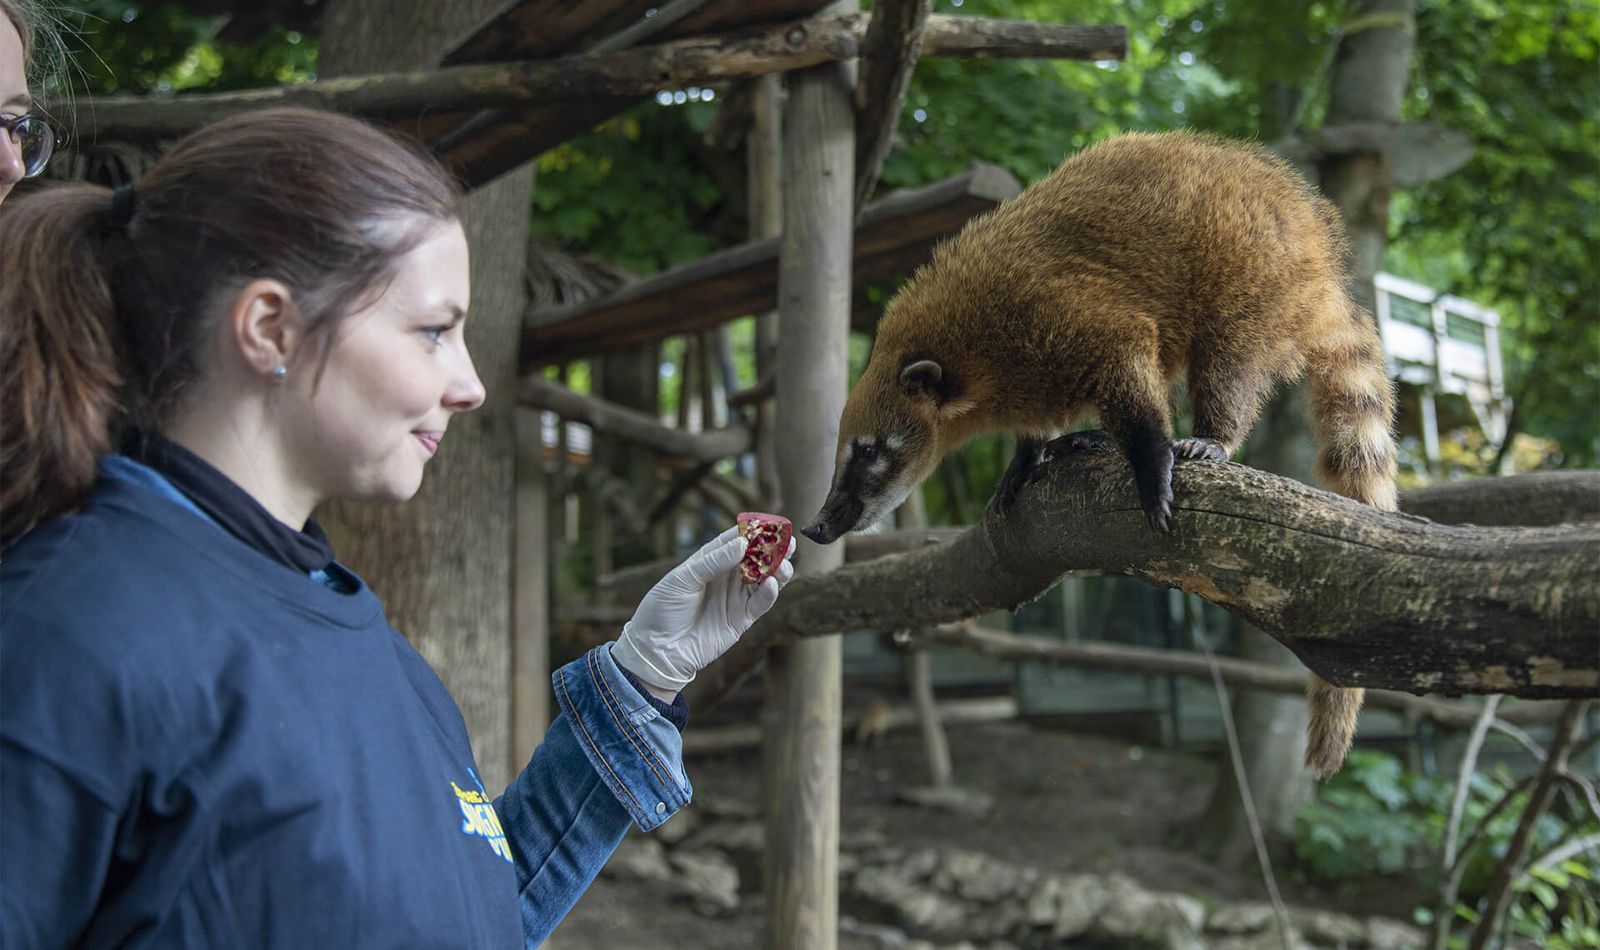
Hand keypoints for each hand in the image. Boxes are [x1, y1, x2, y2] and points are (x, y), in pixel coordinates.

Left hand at [610, 525, 796, 699]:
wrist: (656, 650)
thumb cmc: (662, 610)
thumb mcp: (683, 579)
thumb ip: (713, 561)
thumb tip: (742, 543)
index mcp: (709, 562)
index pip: (734, 542)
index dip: (752, 532)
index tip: (770, 524)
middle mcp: (725, 578)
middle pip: (755, 560)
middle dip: (773, 550)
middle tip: (788, 542)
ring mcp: (734, 599)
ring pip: (764, 581)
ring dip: (777, 571)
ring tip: (784, 564)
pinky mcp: (741, 620)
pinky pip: (760, 604)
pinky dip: (769, 594)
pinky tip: (772, 585)